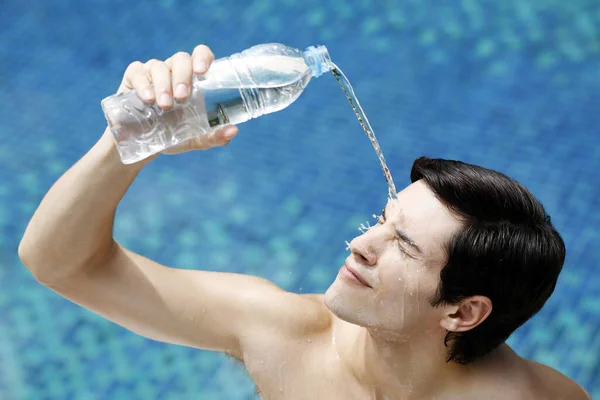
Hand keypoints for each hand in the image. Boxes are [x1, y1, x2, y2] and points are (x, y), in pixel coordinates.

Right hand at [116, 44, 238, 153]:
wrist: (142, 144)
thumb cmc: (173, 134)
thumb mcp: (195, 138)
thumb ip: (214, 136)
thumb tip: (233, 130)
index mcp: (194, 78)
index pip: (201, 55)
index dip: (203, 58)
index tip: (202, 72)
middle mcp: (175, 70)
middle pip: (181, 59)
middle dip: (183, 76)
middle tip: (183, 97)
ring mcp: (154, 71)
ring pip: (160, 67)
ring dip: (164, 85)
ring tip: (165, 105)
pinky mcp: (134, 76)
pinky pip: (138, 71)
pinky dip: (144, 84)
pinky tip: (148, 98)